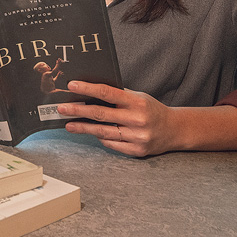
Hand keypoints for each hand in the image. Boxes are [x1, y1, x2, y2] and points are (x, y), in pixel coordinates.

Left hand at [58, 80, 179, 156]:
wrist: (175, 130)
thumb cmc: (152, 110)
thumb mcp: (139, 97)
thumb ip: (119, 95)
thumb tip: (91, 92)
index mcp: (137, 102)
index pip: (107, 92)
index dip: (87, 89)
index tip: (71, 86)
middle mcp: (137, 119)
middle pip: (100, 114)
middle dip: (78, 110)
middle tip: (62, 109)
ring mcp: (137, 136)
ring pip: (102, 132)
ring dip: (83, 128)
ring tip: (69, 124)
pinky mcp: (136, 151)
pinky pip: (111, 144)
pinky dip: (100, 138)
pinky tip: (91, 133)